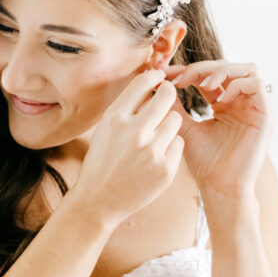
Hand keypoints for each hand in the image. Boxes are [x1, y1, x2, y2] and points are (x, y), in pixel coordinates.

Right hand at [72, 68, 184, 227]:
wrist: (98, 200)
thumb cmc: (102, 161)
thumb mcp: (105, 130)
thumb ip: (126, 109)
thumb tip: (150, 84)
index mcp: (115, 118)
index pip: (143, 82)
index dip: (154, 76)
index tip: (159, 78)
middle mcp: (134, 131)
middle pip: (166, 96)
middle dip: (168, 93)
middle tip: (166, 98)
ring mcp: (152, 151)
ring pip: (175, 120)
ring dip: (168, 124)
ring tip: (155, 137)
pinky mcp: (166, 169)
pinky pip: (179, 143)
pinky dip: (170, 147)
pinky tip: (156, 157)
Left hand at [162, 60, 273, 197]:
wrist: (219, 187)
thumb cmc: (204, 163)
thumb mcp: (184, 128)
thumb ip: (174, 107)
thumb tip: (157, 85)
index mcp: (224, 104)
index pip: (210, 75)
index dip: (189, 70)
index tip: (166, 74)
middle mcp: (242, 103)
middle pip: (228, 66)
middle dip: (202, 67)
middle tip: (181, 78)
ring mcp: (255, 108)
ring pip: (247, 69)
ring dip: (222, 70)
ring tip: (202, 83)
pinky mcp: (266, 115)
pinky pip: (257, 85)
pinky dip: (238, 84)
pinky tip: (220, 98)